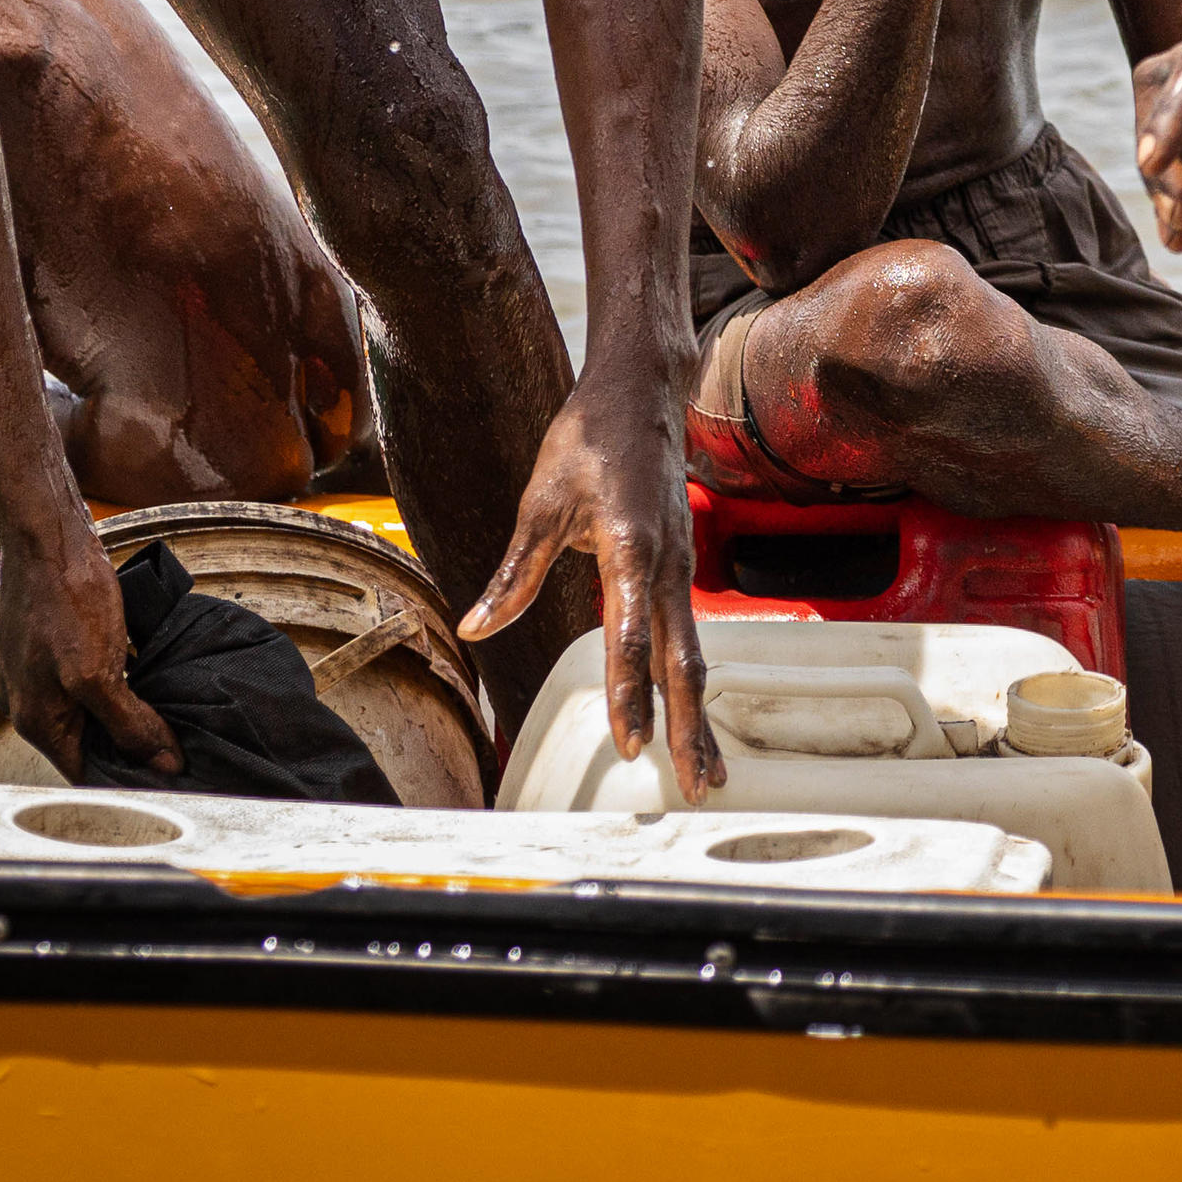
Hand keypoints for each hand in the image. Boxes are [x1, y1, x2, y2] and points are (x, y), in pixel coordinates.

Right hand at [0, 514, 176, 779]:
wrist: (46, 536)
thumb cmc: (65, 599)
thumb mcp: (98, 673)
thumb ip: (129, 724)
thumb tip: (163, 766)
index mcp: (34, 721)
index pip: (84, 773)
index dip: (127, 777)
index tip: (169, 772)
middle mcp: (28, 704)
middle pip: (86, 744)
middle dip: (128, 746)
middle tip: (177, 743)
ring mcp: (37, 674)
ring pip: (88, 712)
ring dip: (124, 714)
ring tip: (168, 714)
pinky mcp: (51, 648)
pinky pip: (85, 683)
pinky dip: (115, 685)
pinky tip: (146, 676)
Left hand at [462, 359, 724, 794]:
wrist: (639, 396)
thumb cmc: (586, 442)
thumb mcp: (540, 500)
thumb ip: (515, 571)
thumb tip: (474, 627)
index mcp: (631, 547)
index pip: (631, 636)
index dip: (630, 693)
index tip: (633, 745)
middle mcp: (668, 565)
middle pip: (683, 661)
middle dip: (690, 726)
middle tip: (696, 785)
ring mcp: (682, 569)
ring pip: (694, 654)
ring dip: (701, 715)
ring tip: (708, 772)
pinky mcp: (681, 569)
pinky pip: (690, 635)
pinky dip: (692, 683)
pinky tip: (692, 714)